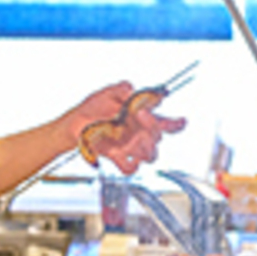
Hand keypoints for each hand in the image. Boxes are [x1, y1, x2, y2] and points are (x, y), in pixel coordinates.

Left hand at [70, 81, 186, 174]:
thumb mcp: (107, 93)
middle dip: (152, 127)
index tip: (180, 122)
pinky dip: (129, 165)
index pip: (164, 122)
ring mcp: (129, 146)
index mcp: (139, 117)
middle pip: (158, 138)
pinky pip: (130, 168)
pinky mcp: (117, 156)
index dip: (175, 124)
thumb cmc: (93, 107)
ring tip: (132, 137)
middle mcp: (138, 133)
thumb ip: (121, 89)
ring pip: (150, 155)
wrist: (75, 123)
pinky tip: (123, 156)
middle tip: (140, 114)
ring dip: (144, 147)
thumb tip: (130, 87)